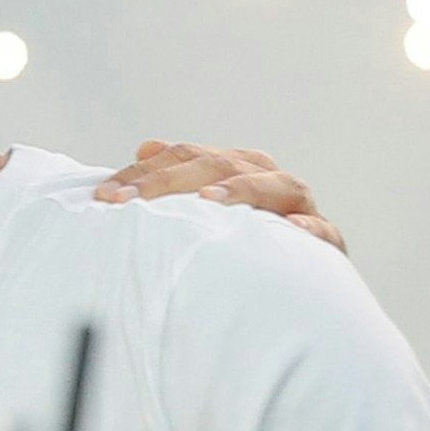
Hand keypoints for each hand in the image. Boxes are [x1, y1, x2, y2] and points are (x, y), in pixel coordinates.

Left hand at [95, 141, 346, 253]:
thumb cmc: (237, 245)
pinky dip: (306, 228)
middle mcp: (267, 178)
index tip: (104, 196)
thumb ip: (175, 181)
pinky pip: (320, 231)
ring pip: (275, 186)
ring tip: (208, 201)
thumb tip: (145, 147)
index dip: (143, 173)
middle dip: (168, 181)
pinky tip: (289, 230)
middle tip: (126, 202)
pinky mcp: (325, 241)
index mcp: (235, 167)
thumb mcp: (203, 212)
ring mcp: (299, 207)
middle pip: (219, 166)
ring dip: (242, 190)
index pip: (184, 157)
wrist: (297, 283)